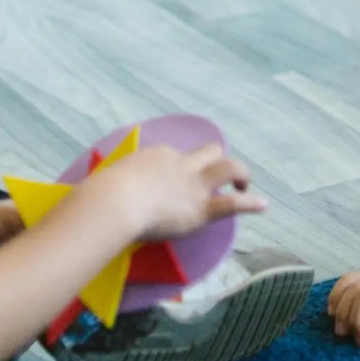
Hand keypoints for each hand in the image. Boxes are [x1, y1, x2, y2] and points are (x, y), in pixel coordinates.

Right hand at [81, 142, 267, 241]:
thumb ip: (114, 185)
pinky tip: (263, 205)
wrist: (115, 203)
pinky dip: (251, 203)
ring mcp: (194, 185)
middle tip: (220, 175)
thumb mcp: (107, 180)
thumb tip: (96, 198)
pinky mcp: (201, 208)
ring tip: (244, 183)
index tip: (171, 182)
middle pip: (208, 152)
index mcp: (157, 157)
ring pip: (228, 168)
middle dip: (216, 159)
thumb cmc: (101, 195)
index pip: (173, 158)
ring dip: (240, 174)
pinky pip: (232, 204)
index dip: (176, 169)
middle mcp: (181, 165)